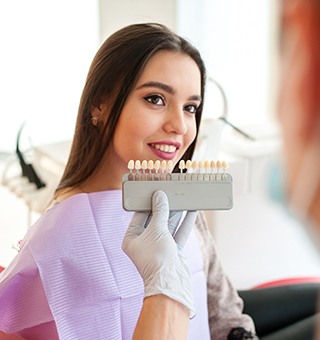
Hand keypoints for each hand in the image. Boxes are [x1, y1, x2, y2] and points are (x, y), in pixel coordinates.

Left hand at [122, 190, 197, 317]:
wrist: (171, 284)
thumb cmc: (157, 258)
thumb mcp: (156, 230)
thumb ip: (159, 211)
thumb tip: (159, 196)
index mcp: (132, 238)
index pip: (140, 214)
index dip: (148, 202)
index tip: (155, 190)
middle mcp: (145, 241)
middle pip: (155, 219)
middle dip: (164, 206)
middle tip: (170, 192)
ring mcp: (159, 246)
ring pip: (169, 224)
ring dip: (176, 212)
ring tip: (182, 197)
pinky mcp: (173, 250)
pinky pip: (179, 232)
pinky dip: (185, 222)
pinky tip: (191, 210)